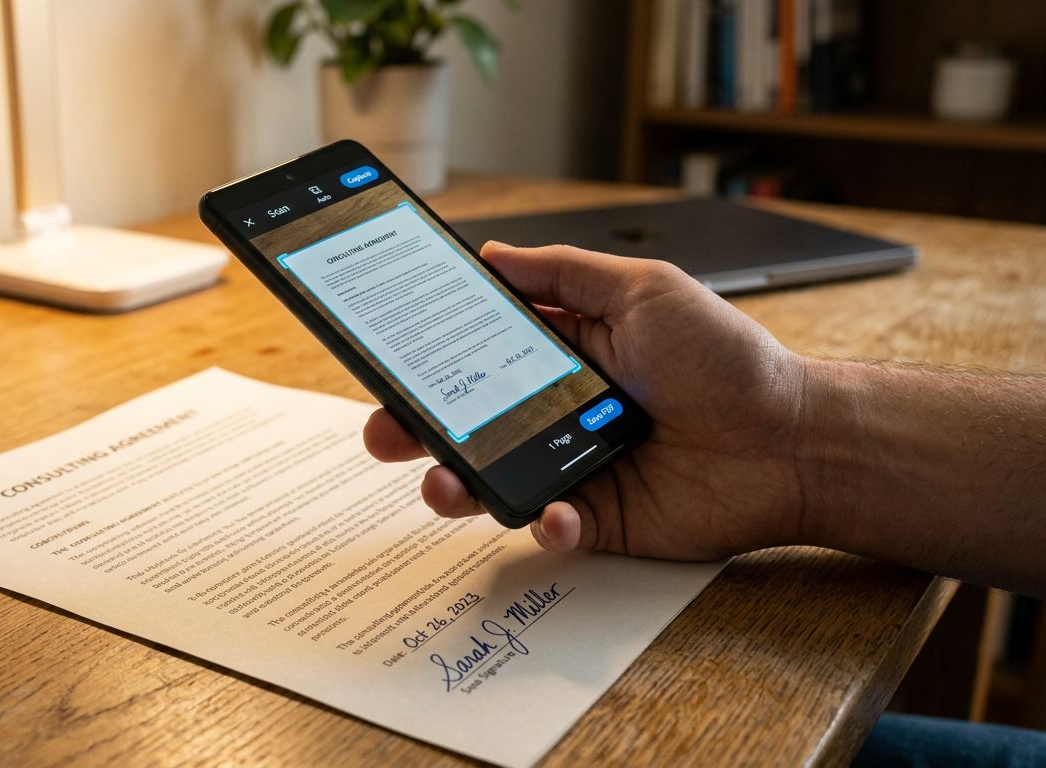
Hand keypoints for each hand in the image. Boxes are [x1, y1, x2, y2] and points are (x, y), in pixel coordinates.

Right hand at [364, 241, 809, 560]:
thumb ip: (566, 273)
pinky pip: (548, 526)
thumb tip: (493, 253)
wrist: (792, 442)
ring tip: (443, 483)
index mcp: (563, 352)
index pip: (476, 350)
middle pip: (466, 420)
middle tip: (384, 429)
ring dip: (454, 485)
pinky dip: (543, 525)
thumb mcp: (646, 290)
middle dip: (414, 426)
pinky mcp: (596, 518)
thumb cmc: (727, 361)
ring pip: (490, 480)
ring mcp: (571, 466)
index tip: (385, 352)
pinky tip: (557, 513)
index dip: (429, 353)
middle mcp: (556, 410)